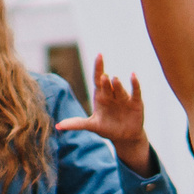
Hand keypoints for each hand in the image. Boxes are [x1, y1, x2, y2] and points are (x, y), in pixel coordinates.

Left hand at [53, 55, 151, 172]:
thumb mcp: (92, 126)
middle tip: (103, 77)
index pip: (98, 79)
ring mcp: (124, 98)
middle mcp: (112, 95)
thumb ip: (76, 124)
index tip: (99, 55)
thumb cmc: (107, 128)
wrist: (125, 137)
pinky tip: (133, 76)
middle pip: (107, 85)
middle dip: (105, 81)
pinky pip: (135, 91)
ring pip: (119, 89)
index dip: (98, 67)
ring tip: (114, 79)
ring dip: (117, 85)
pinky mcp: (136, 103)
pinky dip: (134, 84)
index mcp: (101, 96)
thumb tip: (57, 126)